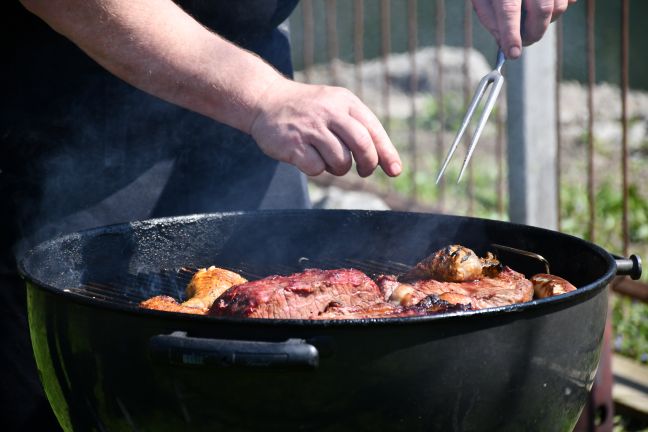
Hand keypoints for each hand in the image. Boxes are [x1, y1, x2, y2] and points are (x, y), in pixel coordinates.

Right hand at [250, 78, 401, 177]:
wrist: (265, 100)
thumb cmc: (308, 109)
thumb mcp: (335, 106)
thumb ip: (359, 127)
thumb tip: (388, 162)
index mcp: (345, 102)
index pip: (374, 130)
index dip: (387, 153)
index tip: (395, 171)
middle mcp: (330, 112)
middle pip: (363, 145)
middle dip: (368, 164)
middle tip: (363, 171)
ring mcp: (310, 128)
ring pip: (341, 161)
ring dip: (339, 168)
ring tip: (328, 159)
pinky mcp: (293, 145)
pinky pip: (317, 169)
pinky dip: (317, 170)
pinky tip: (308, 158)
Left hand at [471, 0, 575, 58]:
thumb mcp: (483, 0)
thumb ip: (490, 20)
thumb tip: (504, 43)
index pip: (509, 10)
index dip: (511, 34)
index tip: (513, 53)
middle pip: (542, 10)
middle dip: (534, 33)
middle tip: (524, 43)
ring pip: (558, 7)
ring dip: (546, 22)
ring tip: (530, 20)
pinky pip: (569, 1)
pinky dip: (556, 10)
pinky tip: (540, 7)